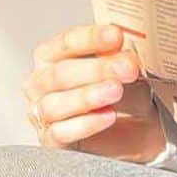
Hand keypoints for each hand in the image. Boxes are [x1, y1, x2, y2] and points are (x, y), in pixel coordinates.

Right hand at [23, 24, 167, 160]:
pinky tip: (108, 116)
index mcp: (51, 57)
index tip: (116, 35)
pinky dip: (86, 124)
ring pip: (55, 104)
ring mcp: (42, 113)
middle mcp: (40, 83)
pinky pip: (61, 133)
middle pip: (61, 74)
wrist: (136, 132)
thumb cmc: (123, 95)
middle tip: (127, 67)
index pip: (65, 43)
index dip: (90, 38)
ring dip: (88, 96)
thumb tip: (126, 44)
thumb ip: (119, 56)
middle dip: (96, 69)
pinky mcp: (51, 141)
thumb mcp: (124, 71)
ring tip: (116, 91)